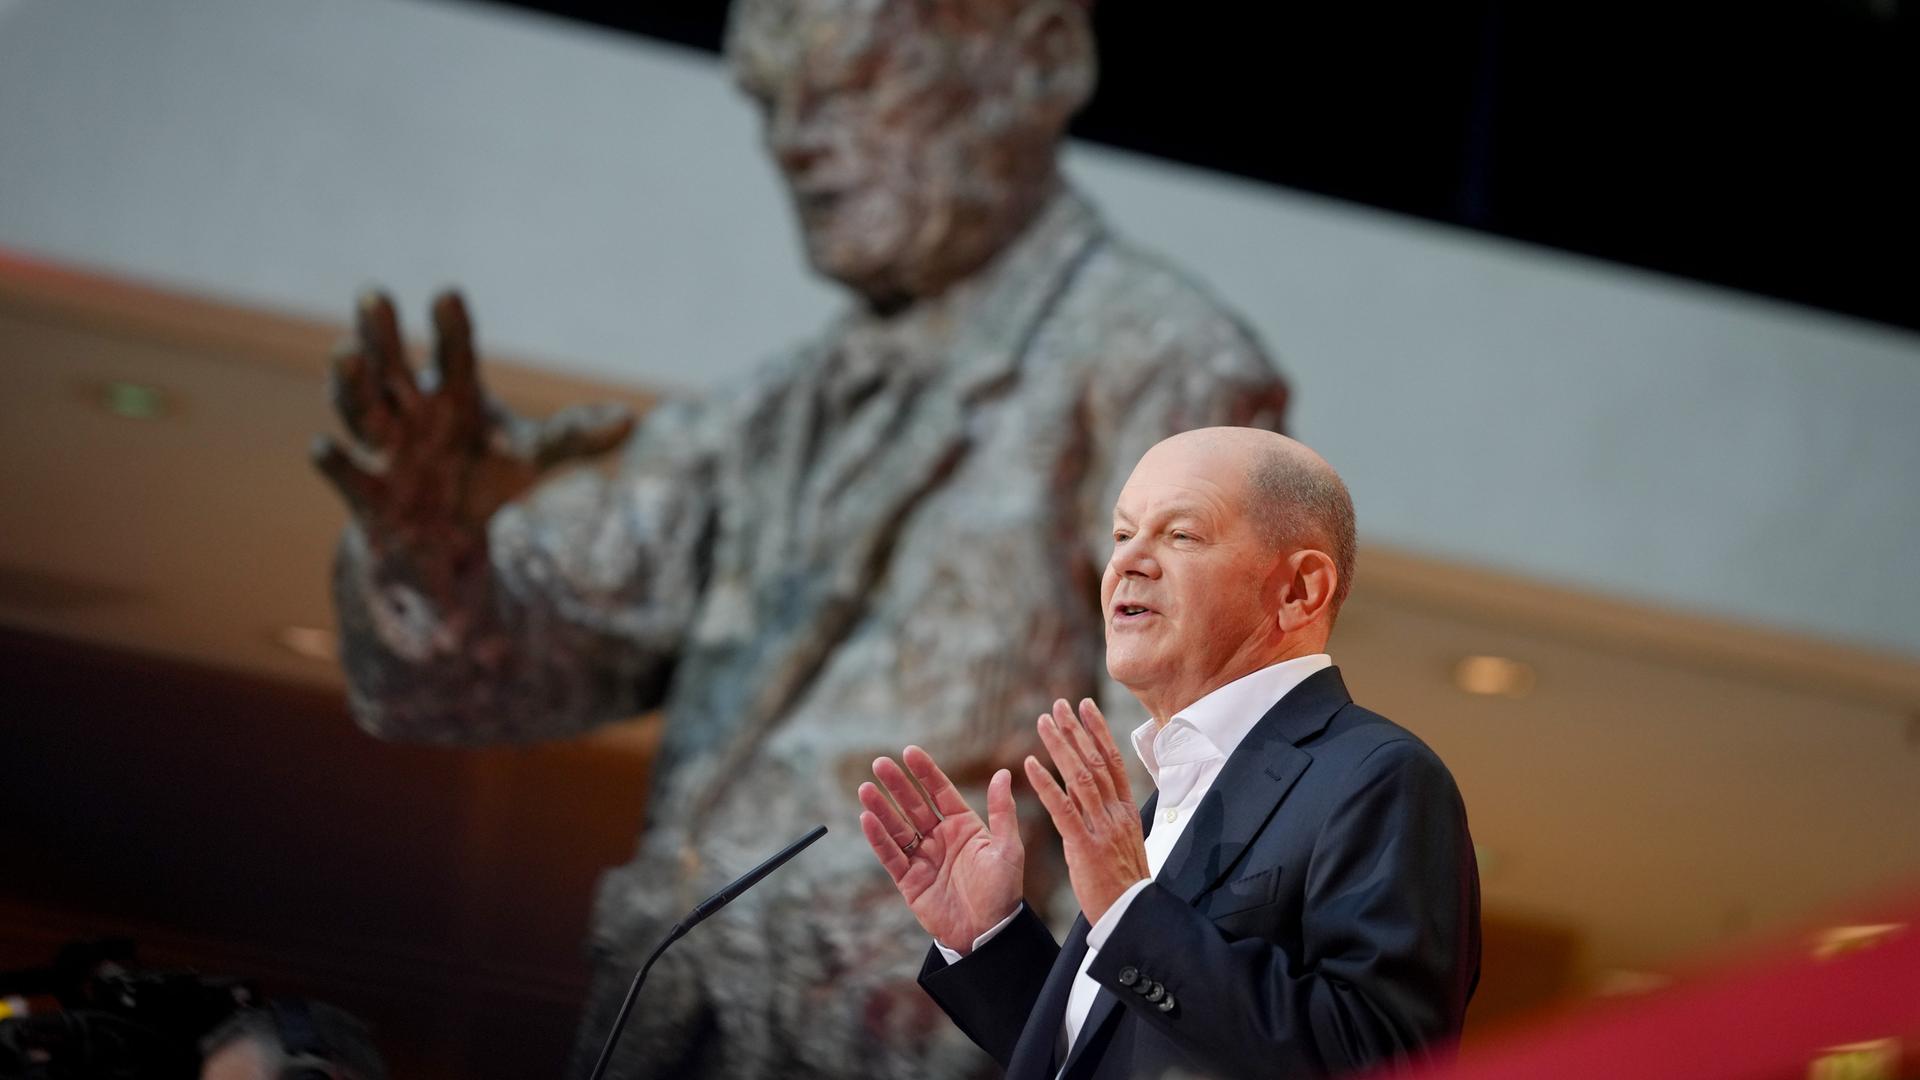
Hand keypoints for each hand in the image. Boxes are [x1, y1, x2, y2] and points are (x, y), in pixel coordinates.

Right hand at [310, 290, 633, 571]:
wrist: (444, 537)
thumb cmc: (485, 478)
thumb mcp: (532, 456)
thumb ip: (573, 436)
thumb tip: (631, 420)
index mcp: (454, 393)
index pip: (454, 353)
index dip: (451, 327)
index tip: (448, 295)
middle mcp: (412, 411)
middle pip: (392, 366)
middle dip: (381, 334)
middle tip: (375, 296)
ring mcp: (384, 448)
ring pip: (360, 409)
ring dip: (350, 382)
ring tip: (344, 352)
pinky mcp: (366, 491)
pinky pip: (344, 472)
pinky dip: (332, 460)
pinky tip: (322, 447)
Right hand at [859, 746, 1023, 953]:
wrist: (987, 933)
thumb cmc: (1002, 891)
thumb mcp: (1007, 848)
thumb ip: (1001, 812)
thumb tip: (1003, 774)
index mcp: (964, 826)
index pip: (940, 792)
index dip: (925, 772)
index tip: (910, 752)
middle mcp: (940, 838)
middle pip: (913, 805)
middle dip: (897, 784)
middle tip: (880, 763)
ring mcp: (923, 859)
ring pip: (898, 827)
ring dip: (882, 808)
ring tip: (866, 788)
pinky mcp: (909, 881)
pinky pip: (891, 856)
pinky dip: (878, 839)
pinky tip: (868, 819)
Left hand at [1024, 698, 1149, 925]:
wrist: (1132, 917)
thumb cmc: (1124, 885)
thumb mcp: (1122, 842)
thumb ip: (1106, 815)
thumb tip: (1091, 792)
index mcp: (1127, 811)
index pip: (1112, 761)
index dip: (1098, 731)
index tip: (1085, 706)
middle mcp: (1117, 813)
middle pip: (1096, 761)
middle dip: (1076, 730)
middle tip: (1059, 704)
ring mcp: (1102, 828)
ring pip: (1080, 777)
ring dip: (1060, 746)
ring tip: (1043, 721)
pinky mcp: (1085, 846)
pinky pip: (1063, 809)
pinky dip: (1046, 784)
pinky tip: (1030, 764)